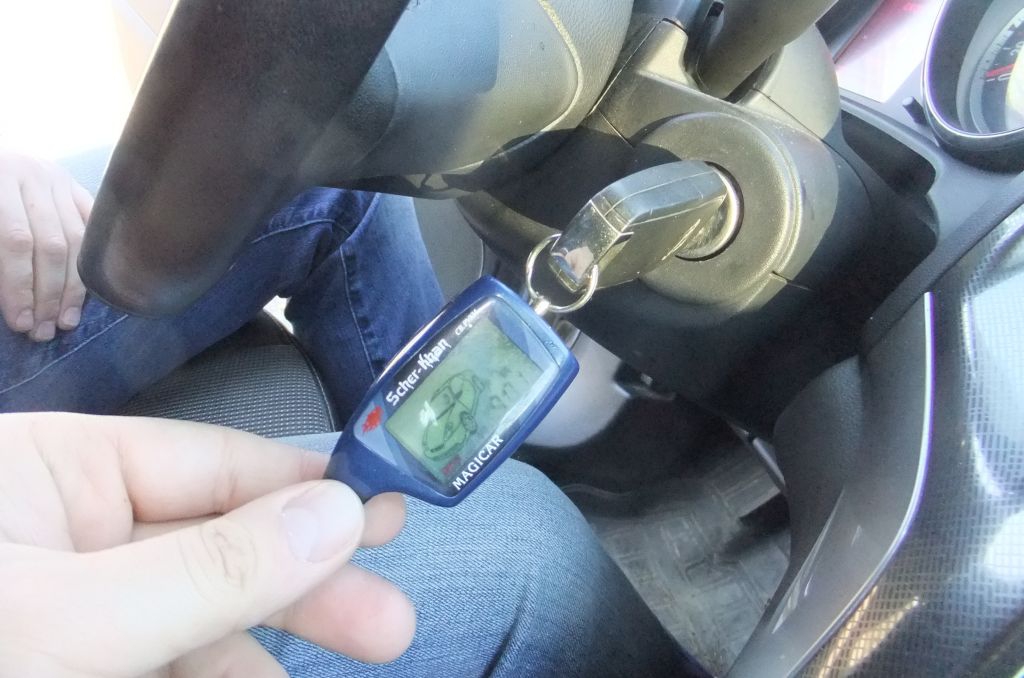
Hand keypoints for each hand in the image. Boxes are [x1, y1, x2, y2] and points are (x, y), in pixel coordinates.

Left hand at [0, 151, 93, 340]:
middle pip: (52, 245)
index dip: (20, 286)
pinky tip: (85, 293)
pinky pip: (93, 228)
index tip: (21, 323)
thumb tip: (13, 302)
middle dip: (49, 294)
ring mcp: (59, 180)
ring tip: (65, 321)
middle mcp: (33, 176)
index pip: (16, 242)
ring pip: (78, 241)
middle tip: (45, 330)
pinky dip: (92, 260)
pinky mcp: (75, 187)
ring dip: (73, 288)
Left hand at [0, 413, 414, 676]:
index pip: (212, 463)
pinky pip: (162, 661)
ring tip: (354, 662)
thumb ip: (212, 569)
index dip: (307, 488)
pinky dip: (218, 674)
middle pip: (219, 546)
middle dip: (307, 585)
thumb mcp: (72, 622)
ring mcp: (69, 605)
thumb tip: (340, 513)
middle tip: (389, 623)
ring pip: (197, 616)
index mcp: (51, 472)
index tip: (387, 515)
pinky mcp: (74, 661)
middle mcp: (66, 530)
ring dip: (269, 647)